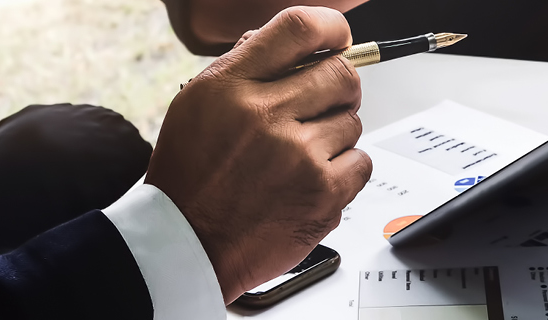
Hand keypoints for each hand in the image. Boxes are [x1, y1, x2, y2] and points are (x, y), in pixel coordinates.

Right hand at [143, 6, 370, 302]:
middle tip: (322, 106)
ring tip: (298, 158)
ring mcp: (298, 156)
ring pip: (352, 122)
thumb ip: (246, 69)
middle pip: (341, 74)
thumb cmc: (191, 177)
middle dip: (339, 88)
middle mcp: (265, 115)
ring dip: (334, 136)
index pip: (298, 29)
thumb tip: (295, 47)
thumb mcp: (198, 105)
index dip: (330, 29)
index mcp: (231, 86)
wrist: (186, 243)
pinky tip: (310, 180)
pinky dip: (344, 171)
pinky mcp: (323, 194)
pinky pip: (361, 162)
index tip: (338, 39)